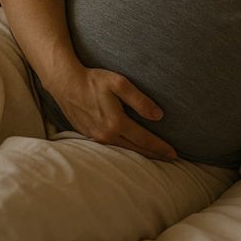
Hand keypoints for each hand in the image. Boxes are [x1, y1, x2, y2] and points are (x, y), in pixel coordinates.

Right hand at [48, 67, 177, 160]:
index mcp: (116, 123)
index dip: (160, 147)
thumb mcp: (120, 84)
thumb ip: (140, 100)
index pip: (144, 139)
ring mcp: (97, 137)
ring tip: (155, 156)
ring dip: (141, 154)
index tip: (174, 154)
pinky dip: (126, 149)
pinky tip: (132, 147)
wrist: (66, 83)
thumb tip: (159, 116)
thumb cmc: (94, 80)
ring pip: (124, 150)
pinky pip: (112, 146)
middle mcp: (106, 134)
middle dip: (154, 154)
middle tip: (171, 159)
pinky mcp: (90, 135)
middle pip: (136, 149)